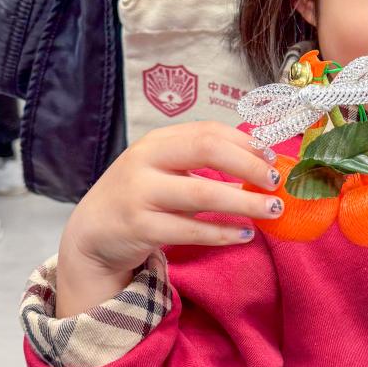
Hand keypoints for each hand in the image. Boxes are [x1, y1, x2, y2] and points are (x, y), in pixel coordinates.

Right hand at [57, 122, 283, 314]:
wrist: (91, 234)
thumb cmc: (139, 198)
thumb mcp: (163, 171)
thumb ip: (201, 164)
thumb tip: (260, 167)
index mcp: (156, 142)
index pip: (207, 131)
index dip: (245, 143)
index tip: (273, 158)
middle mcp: (145, 161)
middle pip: (206, 150)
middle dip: (247, 165)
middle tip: (276, 182)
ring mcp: (140, 194)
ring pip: (202, 193)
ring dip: (244, 202)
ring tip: (272, 210)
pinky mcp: (139, 228)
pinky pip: (190, 230)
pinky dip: (222, 233)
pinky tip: (245, 235)